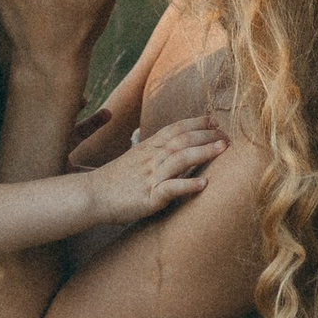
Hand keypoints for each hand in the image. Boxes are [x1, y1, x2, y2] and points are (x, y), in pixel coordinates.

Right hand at [95, 118, 225, 224]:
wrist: (90, 195)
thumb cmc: (113, 181)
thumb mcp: (132, 160)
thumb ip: (151, 152)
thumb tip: (168, 148)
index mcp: (147, 148)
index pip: (174, 129)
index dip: (195, 123)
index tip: (214, 121)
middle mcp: (150, 158)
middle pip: (182, 140)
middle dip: (206, 136)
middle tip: (227, 136)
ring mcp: (150, 177)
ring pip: (180, 159)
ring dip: (203, 152)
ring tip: (223, 150)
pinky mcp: (148, 197)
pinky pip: (170, 188)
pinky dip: (187, 185)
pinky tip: (204, 184)